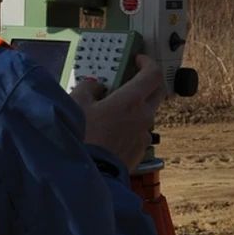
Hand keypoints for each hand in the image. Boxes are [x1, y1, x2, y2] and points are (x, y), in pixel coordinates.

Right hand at [69, 55, 169, 172]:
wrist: (89, 174)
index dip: (147, 62)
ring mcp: (143, 134)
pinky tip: (113, 129)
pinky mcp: (140, 150)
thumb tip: (95, 85)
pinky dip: (131, 124)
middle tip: (131, 78)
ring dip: (137, 105)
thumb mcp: (76, 104)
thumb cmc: (82, 138)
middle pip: (157, 91)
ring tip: (114, 108)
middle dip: (147, 81)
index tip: (137, 60)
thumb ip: (88, 87)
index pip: (152, 74)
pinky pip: (140, 130)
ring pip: (148, 112)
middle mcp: (143, 116)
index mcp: (130, 100)